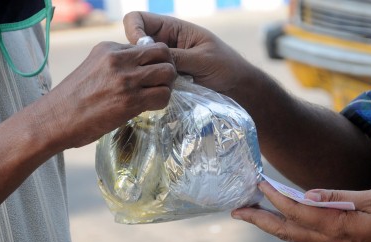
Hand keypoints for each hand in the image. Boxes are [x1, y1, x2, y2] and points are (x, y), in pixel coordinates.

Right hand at [35, 41, 175, 148]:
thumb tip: (139, 69)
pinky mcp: (131, 101)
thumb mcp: (93, 68)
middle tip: (162, 82)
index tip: (151, 74)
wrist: (55, 119)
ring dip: (168, 85)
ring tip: (158, 94)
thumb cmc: (73, 98)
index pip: (147, 46)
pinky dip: (163, 101)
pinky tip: (152, 106)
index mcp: (109, 49)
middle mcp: (119, 59)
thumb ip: (116, 64)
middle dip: (168, 67)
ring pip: (168, 73)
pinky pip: (163, 95)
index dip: (154, 60)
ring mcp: (126, 79)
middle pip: (163, 53)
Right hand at [123, 11, 253, 93]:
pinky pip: (151, 81)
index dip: (133, 31)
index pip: (138, 20)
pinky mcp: (165, 80)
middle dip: (138, 58)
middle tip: (150, 73)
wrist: (236, 87)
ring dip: (145, 75)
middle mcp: (164, 44)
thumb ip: (177, 57)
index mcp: (172, 29)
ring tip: (158, 85)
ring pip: (141, 65)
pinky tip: (159, 93)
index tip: (141, 50)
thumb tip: (150, 60)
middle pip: (135, 45)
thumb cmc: (225, 66)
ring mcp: (163, 63)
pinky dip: (152, 86)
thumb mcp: (202, 58)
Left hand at [231, 181, 370, 241]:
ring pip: (292, 235)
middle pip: (285, 231)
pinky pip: (302, 234)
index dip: (276, 198)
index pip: (298, 212)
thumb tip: (308, 194)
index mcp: (341, 228)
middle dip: (258, 220)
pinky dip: (285, 223)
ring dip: (268, 223)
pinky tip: (278, 214)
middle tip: (236, 211)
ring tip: (249, 211)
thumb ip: (341, 197)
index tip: (260, 183)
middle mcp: (331, 241)